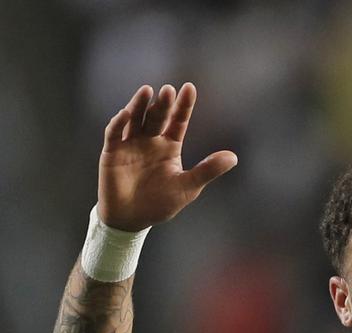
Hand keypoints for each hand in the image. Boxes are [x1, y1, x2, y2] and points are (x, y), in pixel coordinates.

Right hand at [98, 83, 236, 231]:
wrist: (132, 219)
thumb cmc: (161, 202)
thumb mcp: (188, 186)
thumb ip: (208, 170)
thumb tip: (234, 157)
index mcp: (170, 146)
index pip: (178, 121)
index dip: (183, 106)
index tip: (190, 88)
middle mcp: (150, 140)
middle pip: (157, 117)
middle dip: (163, 103)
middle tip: (168, 90)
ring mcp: (130, 144)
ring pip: (135, 119)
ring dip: (139, 105)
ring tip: (147, 91)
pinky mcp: (112, 152)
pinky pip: (114, 134)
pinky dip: (119, 123)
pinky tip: (126, 114)